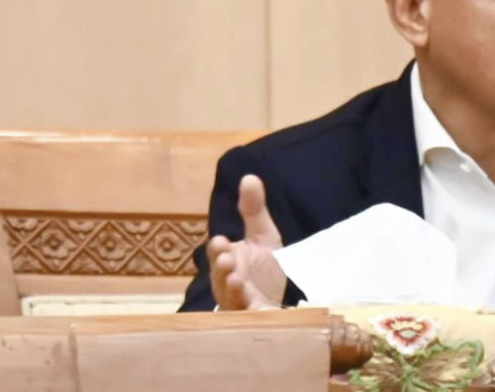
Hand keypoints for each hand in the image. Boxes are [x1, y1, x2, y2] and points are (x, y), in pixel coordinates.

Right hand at [206, 174, 286, 309]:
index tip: (221, 241)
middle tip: (226, 260)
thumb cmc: (263, 265)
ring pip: (231, 298)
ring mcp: (239, 301)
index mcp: (227, 259)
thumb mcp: (262, 234)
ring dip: (232, 290)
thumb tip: (249, 176)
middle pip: (220, 276)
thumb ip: (253, 209)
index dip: (218, 249)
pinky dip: (252, 315)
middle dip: (221, 269)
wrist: (276, 296)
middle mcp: (228, 281)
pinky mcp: (254, 316)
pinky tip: (259, 310)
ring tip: (237, 280)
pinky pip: (250, 318)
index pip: (217, 253)